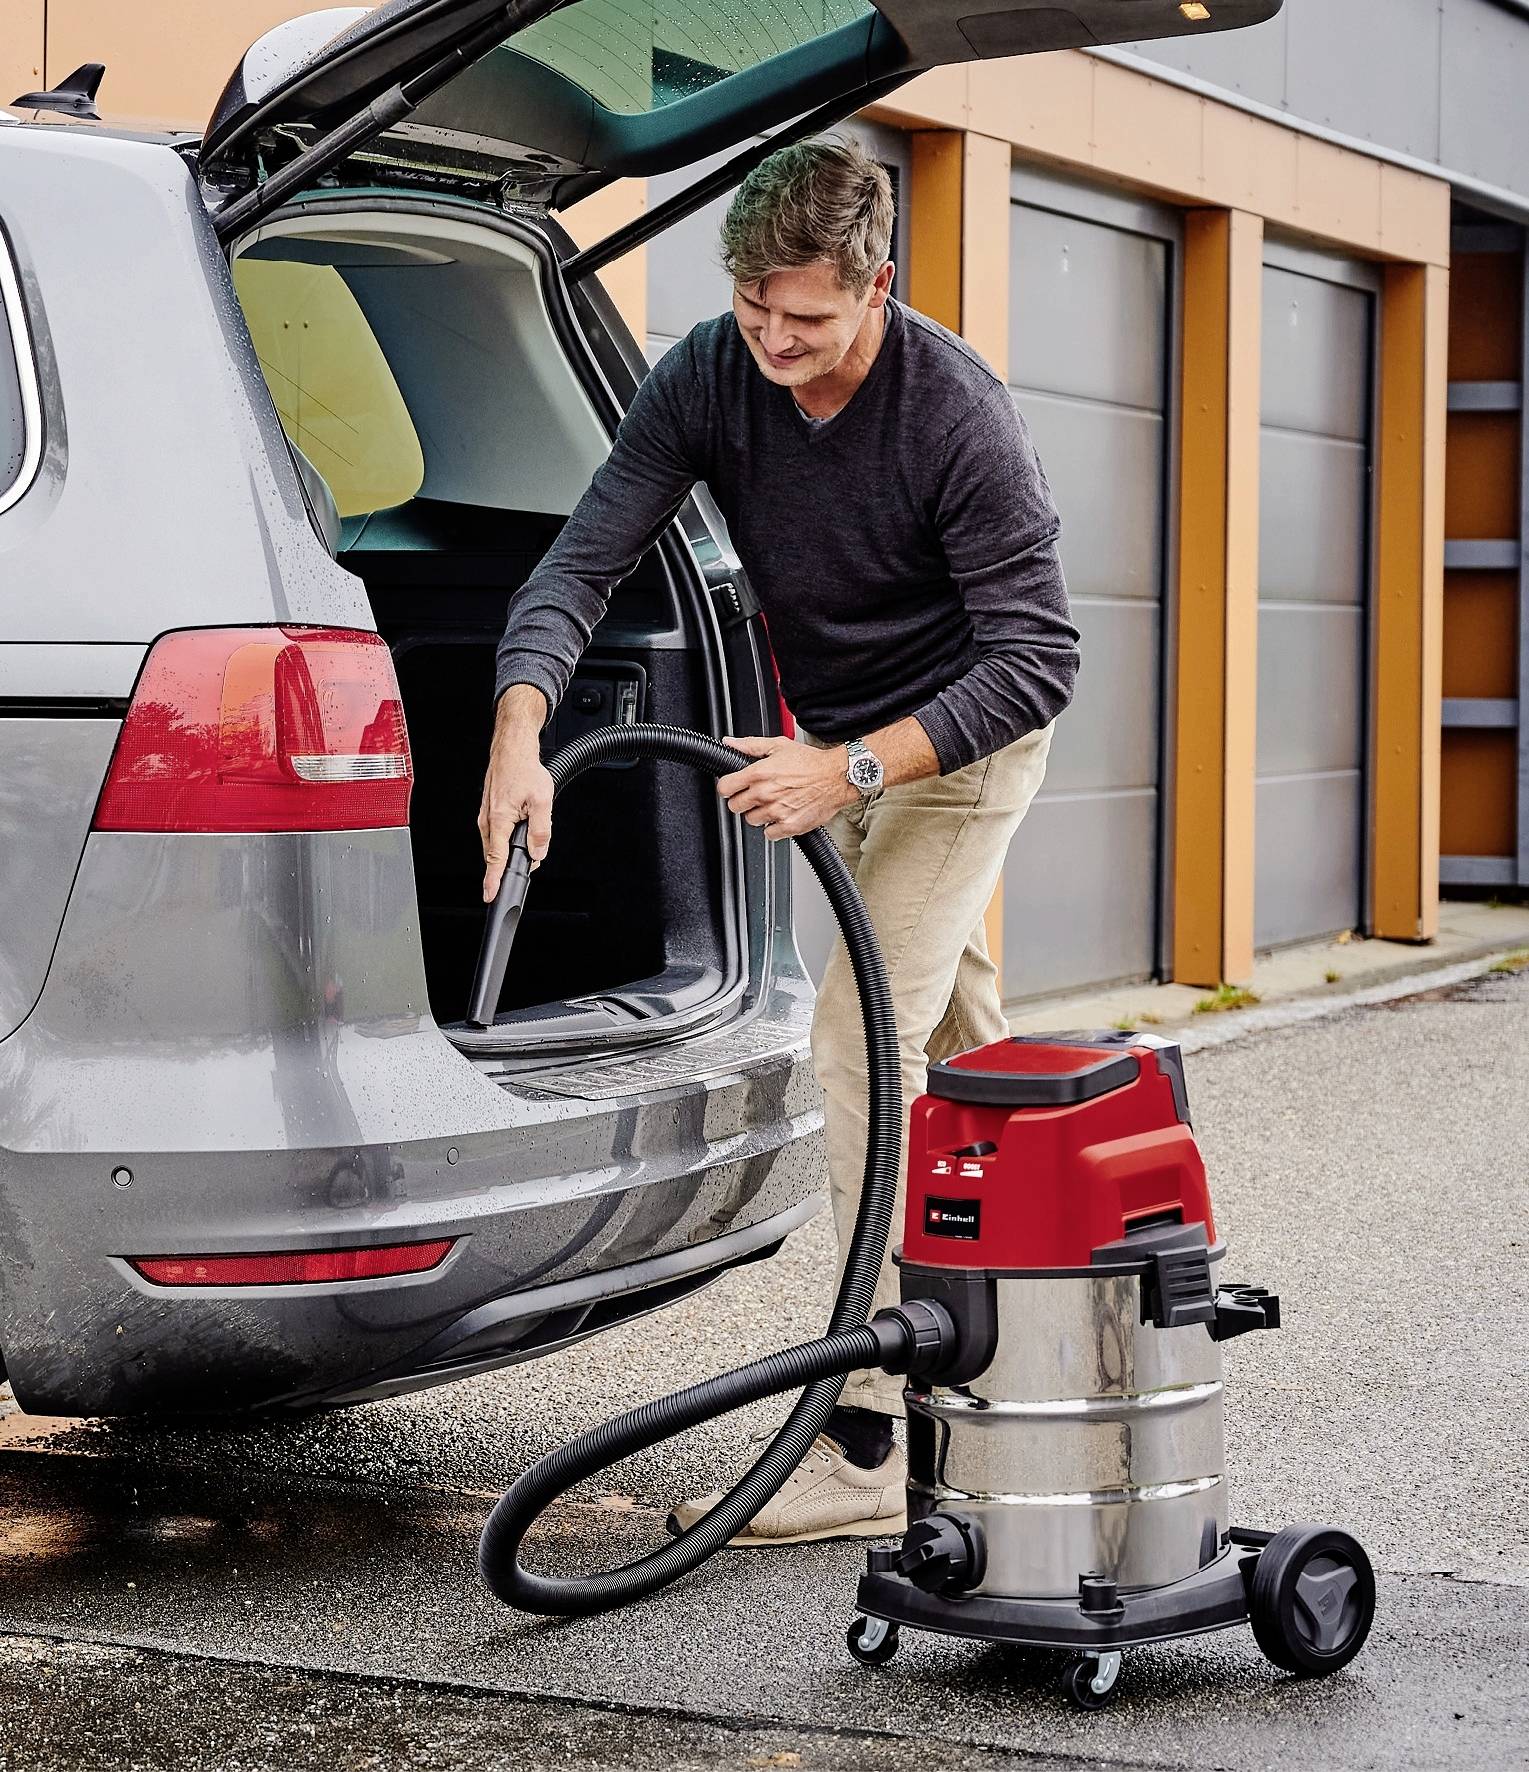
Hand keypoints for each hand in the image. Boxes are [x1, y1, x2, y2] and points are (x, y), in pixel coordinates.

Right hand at [479, 688, 553, 901]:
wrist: (512, 749)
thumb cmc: (524, 769)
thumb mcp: (542, 800)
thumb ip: (541, 829)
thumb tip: (538, 852)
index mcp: (499, 818)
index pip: (495, 858)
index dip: (493, 879)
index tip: (490, 894)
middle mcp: (488, 820)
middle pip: (497, 854)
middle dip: (512, 862)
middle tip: (532, 856)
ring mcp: (487, 816)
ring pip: (498, 844)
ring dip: (512, 848)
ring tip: (530, 837)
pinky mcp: (490, 812)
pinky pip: (497, 834)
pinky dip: (509, 838)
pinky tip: (522, 827)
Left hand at [717, 735, 857, 839]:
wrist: (837, 777)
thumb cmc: (811, 762)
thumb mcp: (779, 746)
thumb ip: (750, 745)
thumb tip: (730, 743)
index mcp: (759, 773)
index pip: (724, 788)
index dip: (727, 787)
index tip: (733, 787)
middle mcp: (765, 794)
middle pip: (735, 807)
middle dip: (742, 800)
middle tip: (755, 795)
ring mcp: (776, 812)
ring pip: (751, 820)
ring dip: (758, 813)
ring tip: (772, 803)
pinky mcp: (789, 826)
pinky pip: (769, 834)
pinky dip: (773, 827)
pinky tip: (781, 815)